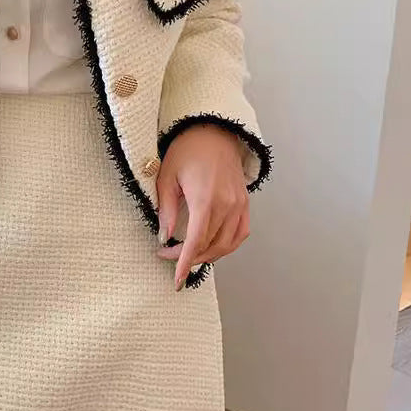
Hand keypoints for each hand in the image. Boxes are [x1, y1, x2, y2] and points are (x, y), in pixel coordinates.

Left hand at [156, 124, 249, 289]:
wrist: (213, 130)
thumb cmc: (187, 149)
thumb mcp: (167, 177)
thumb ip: (166, 209)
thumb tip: (165, 237)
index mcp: (206, 199)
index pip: (196, 242)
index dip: (184, 264)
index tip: (175, 280)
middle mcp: (227, 204)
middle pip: (210, 246)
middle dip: (188, 258)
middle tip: (168, 255)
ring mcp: (239, 204)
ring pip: (227, 244)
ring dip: (208, 255)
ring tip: (188, 255)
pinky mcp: (245, 202)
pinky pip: (240, 233)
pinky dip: (227, 245)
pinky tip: (213, 247)